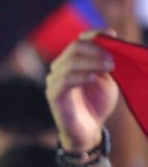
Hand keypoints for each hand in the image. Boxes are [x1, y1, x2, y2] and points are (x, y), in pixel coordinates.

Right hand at [46, 34, 118, 152]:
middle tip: (113, 59)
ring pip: (70, 62)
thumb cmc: (97, 104)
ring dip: (92, 62)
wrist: (88, 131)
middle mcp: (60, 69)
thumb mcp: (107, 78)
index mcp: (72, 62)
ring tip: (109, 68)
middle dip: (96, 50)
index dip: (94, 35)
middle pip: (74, 47)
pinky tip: (93, 79)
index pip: (79, 40)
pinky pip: (64, 80)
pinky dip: (80, 76)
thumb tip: (110, 37)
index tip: (113, 36)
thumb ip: (105, 60)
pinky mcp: (53, 96)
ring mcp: (54, 82)